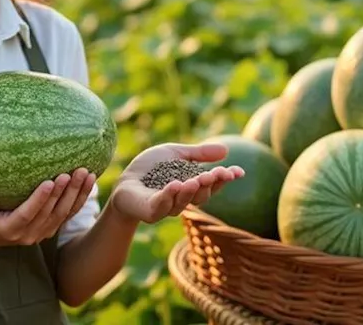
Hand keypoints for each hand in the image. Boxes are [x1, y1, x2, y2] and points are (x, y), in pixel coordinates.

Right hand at [0, 167, 96, 253]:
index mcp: (10, 229)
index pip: (29, 214)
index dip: (40, 199)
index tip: (50, 180)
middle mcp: (29, 235)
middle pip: (51, 214)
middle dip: (64, 193)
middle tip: (74, 171)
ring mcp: (41, 233)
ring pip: (63, 214)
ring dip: (77, 194)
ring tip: (86, 173)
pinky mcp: (48, 229)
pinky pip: (67, 214)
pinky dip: (79, 199)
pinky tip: (88, 180)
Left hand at [108, 142, 243, 223]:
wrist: (124, 180)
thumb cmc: (150, 168)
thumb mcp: (176, 155)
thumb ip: (198, 154)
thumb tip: (227, 151)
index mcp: (192, 186)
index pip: (212, 185)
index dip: (225, 179)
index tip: (238, 172)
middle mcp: (183, 200)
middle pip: (201, 196)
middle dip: (210, 185)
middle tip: (217, 173)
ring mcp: (167, 207)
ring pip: (183, 202)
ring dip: (191, 191)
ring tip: (195, 180)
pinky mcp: (149, 211)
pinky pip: (161, 205)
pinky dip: (168, 196)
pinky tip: (175, 185)